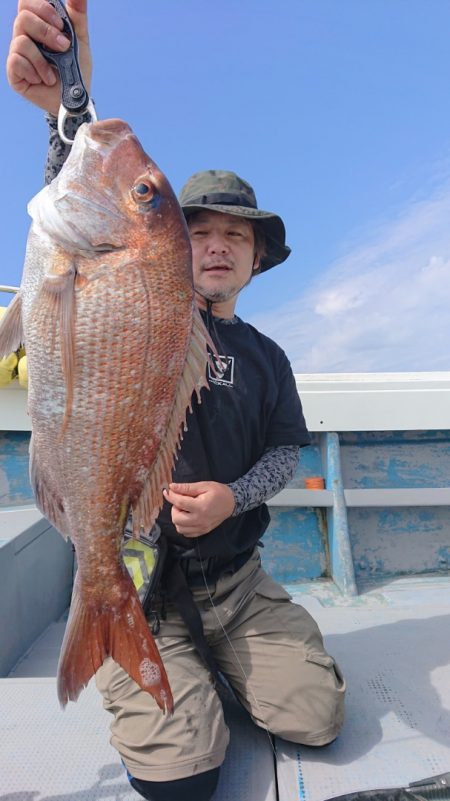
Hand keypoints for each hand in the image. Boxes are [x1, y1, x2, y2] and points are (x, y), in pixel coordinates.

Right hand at [7, 0, 91, 115]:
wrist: (76, 100)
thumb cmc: (76, 68)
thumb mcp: (80, 39)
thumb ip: (77, 15)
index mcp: (38, 24)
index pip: (27, 3)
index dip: (42, 8)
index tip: (60, 24)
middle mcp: (24, 36)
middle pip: (23, 18)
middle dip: (46, 32)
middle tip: (63, 47)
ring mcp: (18, 54)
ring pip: (21, 41)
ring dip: (43, 58)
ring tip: (54, 72)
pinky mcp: (14, 72)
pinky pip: (17, 61)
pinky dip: (36, 71)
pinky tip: (44, 80)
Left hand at [163, 481, 235, 537]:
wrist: (232, 503)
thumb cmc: (218, 492)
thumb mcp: (204, 486)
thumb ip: (187, 488)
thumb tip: (172, 487)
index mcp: (201, 507)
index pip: (179, 503)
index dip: (171, 496)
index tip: (167, 491)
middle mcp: (200, 520)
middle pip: (176, 519)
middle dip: (174, 508)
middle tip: (181, 501)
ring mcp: (202, 528)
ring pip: (180, 528)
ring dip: (178, 518)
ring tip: (184, 509)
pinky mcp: (203, 531)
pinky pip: (186, 533)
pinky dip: (183, 526)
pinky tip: (187, 517)